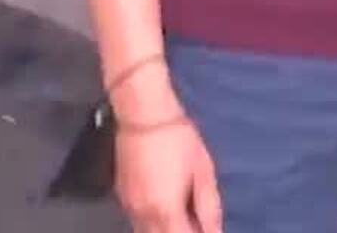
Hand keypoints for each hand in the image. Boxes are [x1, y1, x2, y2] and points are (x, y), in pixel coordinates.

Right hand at [115, 115, 222, 232]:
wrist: (144, 114)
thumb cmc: (179, 139)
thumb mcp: (203, 172)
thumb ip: (209, 208)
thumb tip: (215, 232)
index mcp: (166, 210)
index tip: (207, 230)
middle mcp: (144, 214)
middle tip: (195, 223)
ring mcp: (129, 206)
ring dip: (166, 230)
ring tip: (183, 217)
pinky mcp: (121, 196)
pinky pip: (138, 221)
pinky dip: (153, 223)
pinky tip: (165, 209)